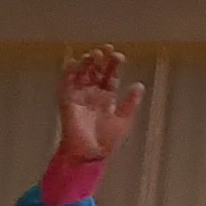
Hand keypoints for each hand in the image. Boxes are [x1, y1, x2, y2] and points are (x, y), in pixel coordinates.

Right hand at [56, 44, 145, 162]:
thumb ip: (131, 103)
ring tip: (93, 54)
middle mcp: (92, 95)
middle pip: (95, 73)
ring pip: (81, 75)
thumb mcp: (124, 120)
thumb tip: (139, 85)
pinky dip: (68, 74)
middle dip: (100, 61)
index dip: (113, 66)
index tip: (119, 56)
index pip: (110, 77)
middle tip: (106, 49)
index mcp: (106, 98)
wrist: (90, 156)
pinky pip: (65, 85)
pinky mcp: (67, 103)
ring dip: (86, 64)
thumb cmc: (106, 142)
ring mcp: (79, 98)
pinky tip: (74, 63)